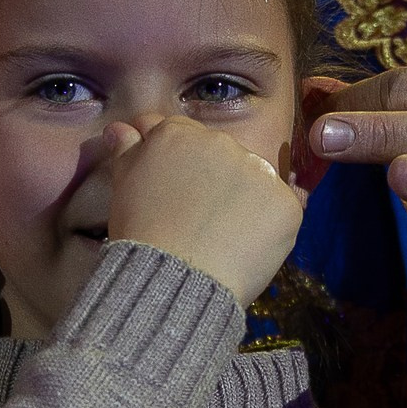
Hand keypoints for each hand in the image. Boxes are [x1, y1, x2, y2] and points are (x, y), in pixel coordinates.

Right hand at [104, 116, 304, 308]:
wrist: (173, 278)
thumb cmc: (142, 234)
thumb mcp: (124, 187)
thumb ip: (127, 151)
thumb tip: (121, 128)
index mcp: (178, 133)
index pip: (184, 138)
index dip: (181, 167)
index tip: (177, 195)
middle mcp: (220, 141)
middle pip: (221, 156)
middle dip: (213, 180)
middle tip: (197, 219)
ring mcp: (257, 170)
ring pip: (254, 179)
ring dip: (243, 200)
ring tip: (221, 236)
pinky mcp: (285, 202)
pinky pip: (280, 209)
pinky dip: (268, 227)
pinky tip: (244, 246)